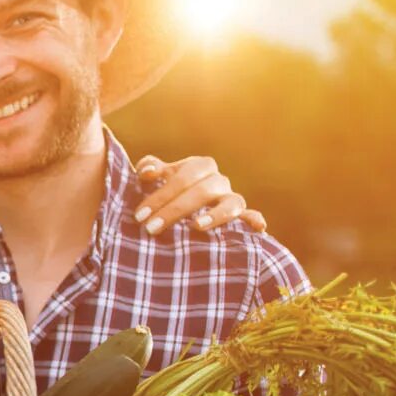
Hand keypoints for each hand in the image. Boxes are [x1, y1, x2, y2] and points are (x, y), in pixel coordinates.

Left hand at [134, 155, 266, 235]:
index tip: (139, 216)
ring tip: (195, 227)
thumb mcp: (157, 178)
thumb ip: (149, 170)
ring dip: (215, 215)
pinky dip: (254, 220)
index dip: (160, 195)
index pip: (182, 177)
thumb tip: (147, 171)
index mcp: (199, 166)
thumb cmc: (166, 191)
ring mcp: (231, 197)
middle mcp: (218, 180)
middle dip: (174, 210)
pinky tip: (257, 228)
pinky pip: (251, 216)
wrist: (182, 206)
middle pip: (202, 191)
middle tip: (151, 228)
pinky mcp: (240, 215)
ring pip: (230, 203)